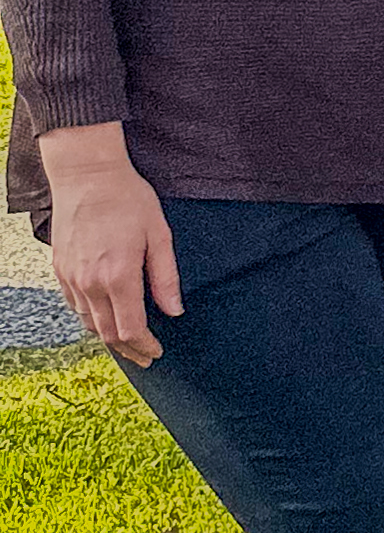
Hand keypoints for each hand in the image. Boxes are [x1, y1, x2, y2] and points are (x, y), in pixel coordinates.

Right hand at [37, 125, 180, 365]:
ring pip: (88, 322)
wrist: (87, 175)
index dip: (145, 346)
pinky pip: (74, 305)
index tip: (157, 351)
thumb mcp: (159, 234)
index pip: (130, 329)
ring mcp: (71, 277)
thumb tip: (175, 311)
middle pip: (107, 333)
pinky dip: (91, 318)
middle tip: (146, 356)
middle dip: (129, 350)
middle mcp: (90, 282)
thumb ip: (166, 277)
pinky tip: (105, 317)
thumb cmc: (128, 199)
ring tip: (128, 343)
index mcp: (118, 275)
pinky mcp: (60, 269)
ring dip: (108, 337)